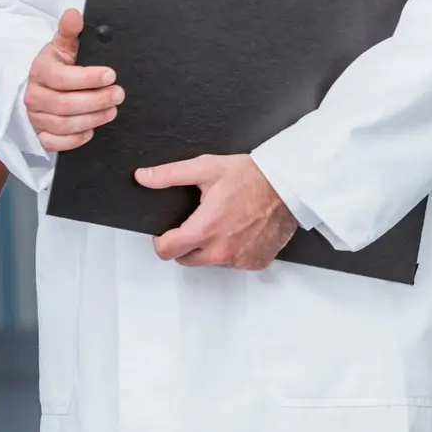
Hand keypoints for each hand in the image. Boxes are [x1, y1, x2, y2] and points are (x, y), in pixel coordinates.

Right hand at [27, 8, 123, 152]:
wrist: (38, 88)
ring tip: (112, 110)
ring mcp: (36, 117)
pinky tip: (91, 128)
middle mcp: (34, 96)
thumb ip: (69, 31)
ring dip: (93, 118)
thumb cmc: (56, 66)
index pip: (61, 78)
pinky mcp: (40, 135)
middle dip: (96, 100)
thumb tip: (74, 14)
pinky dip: (77, 138)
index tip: (110, 74)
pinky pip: (57, 143)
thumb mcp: (62, 47)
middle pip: (65, 104)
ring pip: (65, 124)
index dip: (88, 78)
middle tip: (119, 94)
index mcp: (40, 70)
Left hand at [139, 154, 296, 269]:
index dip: (161, 241)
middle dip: (184, 244)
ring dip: (208, 248)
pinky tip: (238, 231)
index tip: (165, 233)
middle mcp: (222, 250)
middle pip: (186, 259)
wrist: (288, 187)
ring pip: (210, 262)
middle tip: (195, 223)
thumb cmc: (251, 177)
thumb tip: (143, 177)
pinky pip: (233, 263)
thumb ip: (169, 175)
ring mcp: (240, 259)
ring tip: (220, 223)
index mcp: (205, 229)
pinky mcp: (256, 262)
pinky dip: (231, 251)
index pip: (167, 251)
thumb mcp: (205, 168)